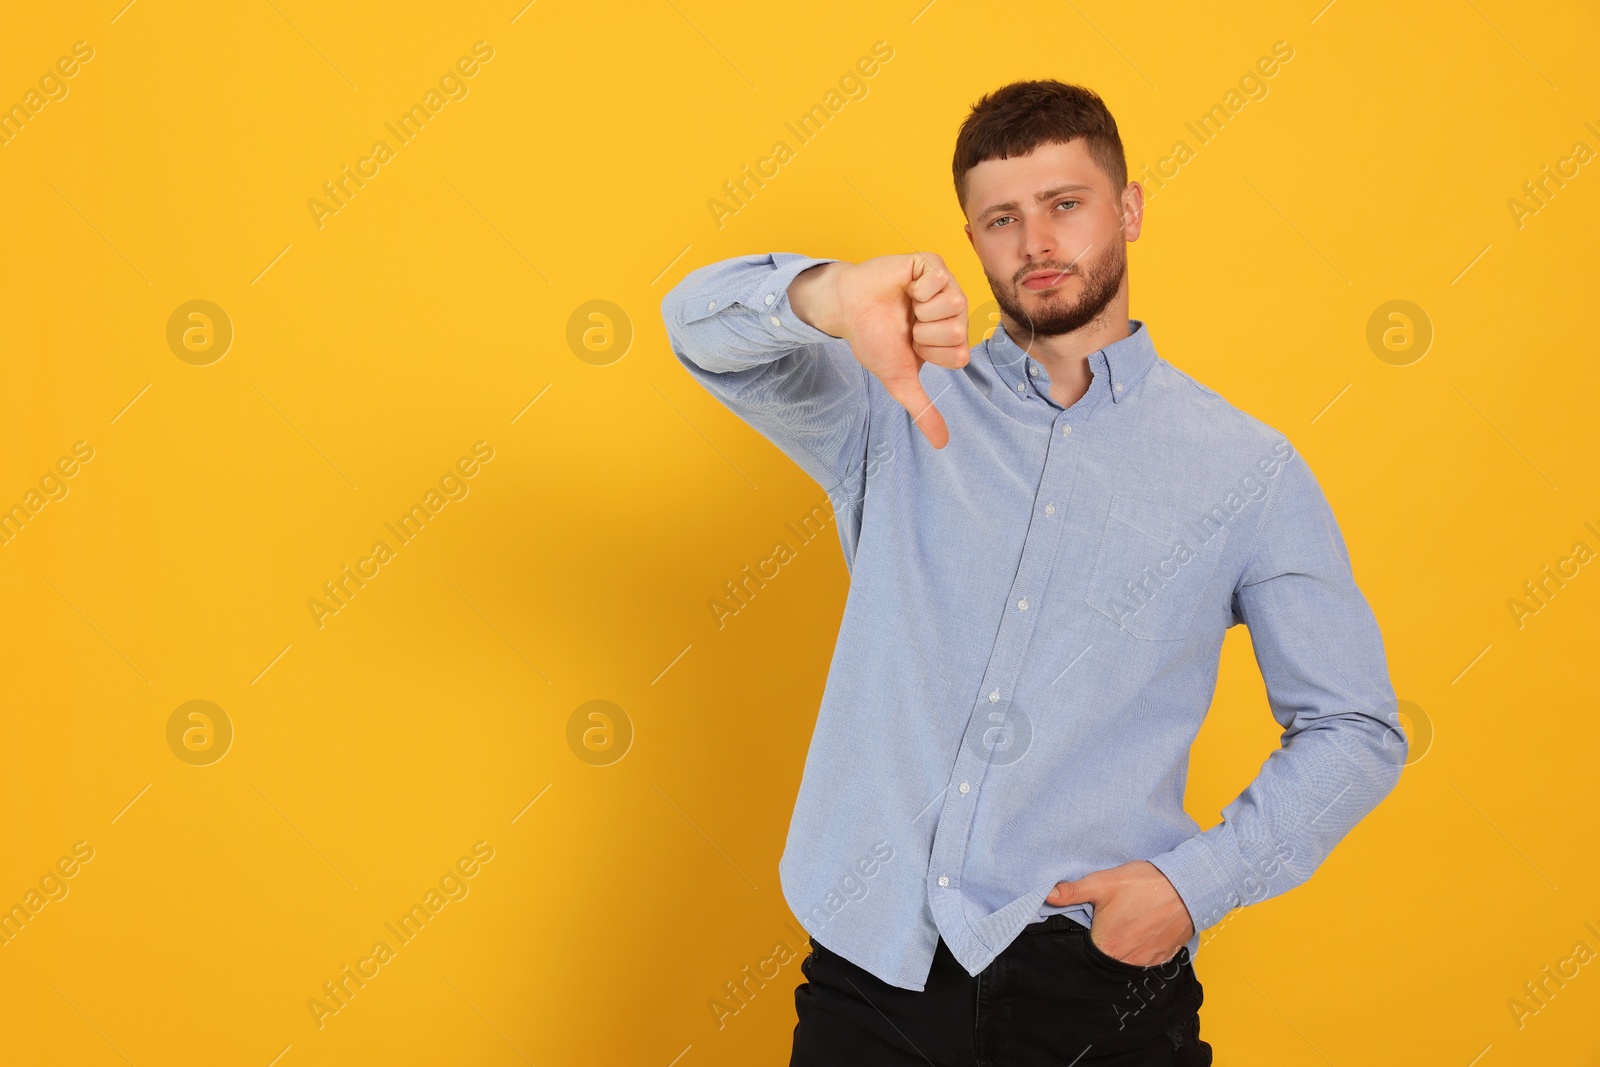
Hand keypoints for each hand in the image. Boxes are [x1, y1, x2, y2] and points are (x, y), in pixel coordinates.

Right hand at [788, 253, 969, 448]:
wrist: (847, 310)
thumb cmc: (873, 339)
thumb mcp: (900, 380)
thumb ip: (923, 410)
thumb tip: (942, 444)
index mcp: (953, 336)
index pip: (961, 356)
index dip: (930, 355)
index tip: (912, 346)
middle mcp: (955, 310)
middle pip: (958, 331)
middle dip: (923, 334)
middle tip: (906, 324)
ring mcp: (946, 284)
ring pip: (954, 305)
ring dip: (920, 312)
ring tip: (906, 306)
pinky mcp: (932, 264)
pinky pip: (938, 280)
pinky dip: (916, 289)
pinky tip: (905, 288)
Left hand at [1046, 860, 1194, 967]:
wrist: (1187, 887)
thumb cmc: (1144, 884)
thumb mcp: (1103, 883)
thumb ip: (1073, 892)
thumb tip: (1047, 896)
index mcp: (1106, 945)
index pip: (1085, 953)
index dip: (1084, 939)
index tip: (1087, 927)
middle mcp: (1126, 960)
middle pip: (1105, 958)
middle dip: (1102, 944)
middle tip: (1107, 924)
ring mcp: (1146, 961)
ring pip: (1125, 961)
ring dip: (1121, 948)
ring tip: (1124, 927)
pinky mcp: (1162, 957)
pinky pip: (1144, 961)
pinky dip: (1139, 950)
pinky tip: (1139, 933)